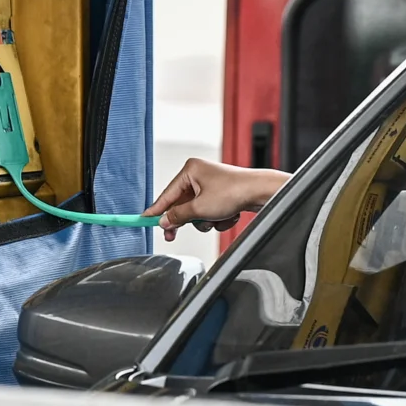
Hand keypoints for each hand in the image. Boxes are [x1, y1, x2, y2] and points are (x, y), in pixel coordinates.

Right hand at [143, 159, 291, 241]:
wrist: (261, 192)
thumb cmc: (234, 191)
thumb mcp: (200, 208)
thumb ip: (179, 216)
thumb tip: (165, 221)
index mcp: (190, 170)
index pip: (167, 194)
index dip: (156, 210)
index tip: (145, 220)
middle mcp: (200, 175)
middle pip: (182, 204)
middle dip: (186, 219)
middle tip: (172, 235)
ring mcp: (212, 185)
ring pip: (197, 212)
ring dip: (206, 220)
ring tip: (217, 219)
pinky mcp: (222, 195)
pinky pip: (211, 212)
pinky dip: (218, 218)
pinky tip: (229, 216)